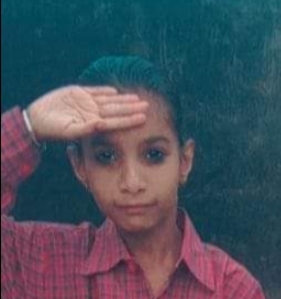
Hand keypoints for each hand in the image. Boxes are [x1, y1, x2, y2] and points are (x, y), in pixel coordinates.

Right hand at [26, 86, 148, 141]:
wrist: (38, 119)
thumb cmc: (53, 129)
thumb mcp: (70, 131)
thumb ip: (86, 129)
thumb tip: (100, 125)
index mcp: (93, 124)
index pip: (116, 122)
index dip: (130, 120)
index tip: (144, 119)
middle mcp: (93, 114)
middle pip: (116, 110)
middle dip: (132, 108)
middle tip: (147, 106)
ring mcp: (86, 103)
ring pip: (109, 101)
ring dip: (123, 100)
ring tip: (137, 99)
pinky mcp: (78, 93)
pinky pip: (95, 91)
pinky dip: (106, 91)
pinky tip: (116, 91)